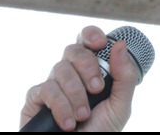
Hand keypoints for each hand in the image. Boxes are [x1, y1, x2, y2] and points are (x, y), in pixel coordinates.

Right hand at [20, 26, 138, 131]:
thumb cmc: (102, 129)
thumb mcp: (121, 104)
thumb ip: (124, 75)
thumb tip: (120, 44)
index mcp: (91, 68)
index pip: (86, 39)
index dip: (91, 34)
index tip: (100, 43)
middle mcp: (70, 72)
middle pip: (73, 49)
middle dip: (88, 67)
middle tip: (97, 89)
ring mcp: (52, 84)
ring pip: (60, 69)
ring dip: (75, 94)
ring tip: (83, 116)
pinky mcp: (35, 99)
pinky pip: (45, 89)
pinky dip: (60, 106)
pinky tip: (68, 123)